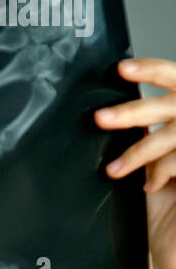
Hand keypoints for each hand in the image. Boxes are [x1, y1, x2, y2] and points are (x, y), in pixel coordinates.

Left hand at [95, 56, 175, 268]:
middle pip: (168, 106)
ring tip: (113, 170)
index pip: (173, 77)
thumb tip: (118, 116)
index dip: (151, 70)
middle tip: (100, 118)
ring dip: (139, 152)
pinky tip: (150, 186)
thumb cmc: (170, 198)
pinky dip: (162, 170)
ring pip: (169, 136)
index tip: (121, 69)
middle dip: (133, 112)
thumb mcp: (159, 159)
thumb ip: (149, 136)